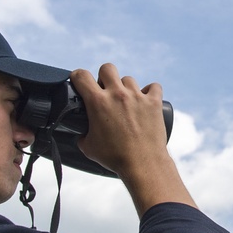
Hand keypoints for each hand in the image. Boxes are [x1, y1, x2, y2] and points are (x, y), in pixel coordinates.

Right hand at [70, 64, 196, 216]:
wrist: (142, 164)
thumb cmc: (115, 157)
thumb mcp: (89, 148)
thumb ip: (82, 135)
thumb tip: (80, 134)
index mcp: (98, 103)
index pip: (81, 75)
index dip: (77, 76)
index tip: (79, 82)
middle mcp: (117, 94)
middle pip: (107, 68)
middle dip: (104, 77)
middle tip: (106, 91)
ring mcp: (137, 96)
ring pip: (128, 79)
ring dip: (125, 87)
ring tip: (127, 102)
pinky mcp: (154, 102)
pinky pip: (153, 86)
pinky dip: (150, 91)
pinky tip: (146, 100)